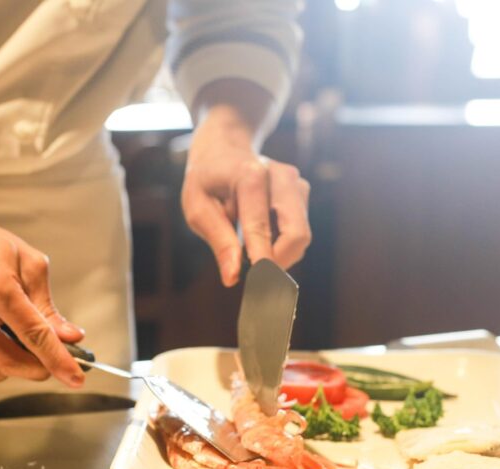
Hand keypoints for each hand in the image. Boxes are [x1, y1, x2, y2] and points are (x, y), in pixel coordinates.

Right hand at [0, 207, 85, 384]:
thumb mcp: (27, 264)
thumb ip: (47, 307)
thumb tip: (69, 338)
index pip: (34, 336)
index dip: (59, 361)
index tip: (75, 377)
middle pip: (13, 362)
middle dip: (40, 367)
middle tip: (52, 358)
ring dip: (14, 362)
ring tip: (13, 332)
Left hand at [181, 108, 311, 286]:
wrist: (225, 148)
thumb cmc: (207, 180)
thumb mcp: (197, 207)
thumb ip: (218, 240)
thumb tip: (233, 277)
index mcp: (250, 176)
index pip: (261, 227)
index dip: (263, 262)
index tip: (261, 289)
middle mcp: (281, 177)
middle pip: (297, 234)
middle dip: (279, 263)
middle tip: (256, 280)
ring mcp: (296, 183)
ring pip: (301, 236)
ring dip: (279, 255)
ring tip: (250, 252)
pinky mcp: (302, 192)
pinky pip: (298, 230)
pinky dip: (281, 244)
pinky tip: (261, 238)